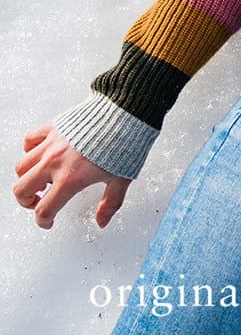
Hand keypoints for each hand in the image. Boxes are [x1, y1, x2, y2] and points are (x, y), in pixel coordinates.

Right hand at [13, 124, 130, 229]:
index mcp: (70, 179)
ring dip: (26, 176)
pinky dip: (30, 149)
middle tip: (38, 201)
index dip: (44, 221)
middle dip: (26, 200)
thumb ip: (110, 203)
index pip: (45, 209)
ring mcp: (51, 145)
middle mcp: (55, 163)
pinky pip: (29, 140)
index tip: (48, 221)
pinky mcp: (53, 128)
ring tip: (41, 179)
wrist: (126, 113)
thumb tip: (102, 222)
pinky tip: (41, 153)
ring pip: (21, 166)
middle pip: (22, 189)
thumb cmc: (126, 143)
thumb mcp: (121, 179)